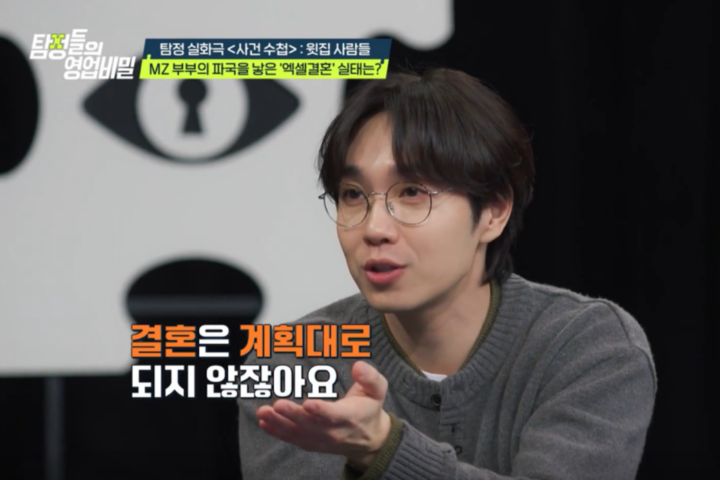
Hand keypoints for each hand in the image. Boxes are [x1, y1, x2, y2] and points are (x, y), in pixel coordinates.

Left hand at [256, 360, 391, 468]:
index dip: (321, 410)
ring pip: (297, 432)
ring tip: (263, 412)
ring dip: (279, 423)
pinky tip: (263, 422)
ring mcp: (320, 439)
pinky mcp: (311, 443)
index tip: (308, 403)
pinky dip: (277, 431)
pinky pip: (292, 438)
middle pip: (310, 424)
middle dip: (293, 415)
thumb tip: (358, 365)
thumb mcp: (378, 390)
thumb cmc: (370, 408)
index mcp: (350, 417)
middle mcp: (333, 431)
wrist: (369, 440)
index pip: (333, 415)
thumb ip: (370, 377)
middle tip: (277, 404)